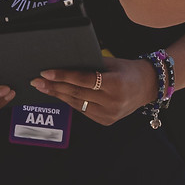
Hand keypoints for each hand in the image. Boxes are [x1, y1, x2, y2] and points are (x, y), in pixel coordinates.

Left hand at [33, 56, 157, 126]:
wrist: (147, 87)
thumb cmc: (127, 70)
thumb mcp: (111, 63)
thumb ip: (90, 65)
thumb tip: (62, 64)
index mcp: (115, 84)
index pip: (83, 80)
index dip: (63, 76)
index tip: (46, 72)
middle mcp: (113, 102)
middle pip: (76, 93)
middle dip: (54, 86)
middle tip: (37, 80)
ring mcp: (110, 114)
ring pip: (77, 104)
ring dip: (58, 95)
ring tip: (43, 87)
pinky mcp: (106, 121)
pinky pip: (83, 110)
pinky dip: (70, 102)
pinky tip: (59, 94)